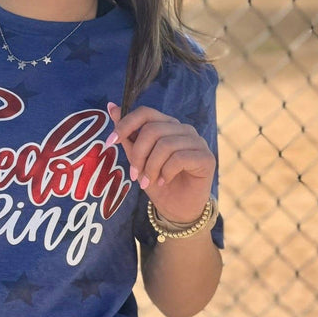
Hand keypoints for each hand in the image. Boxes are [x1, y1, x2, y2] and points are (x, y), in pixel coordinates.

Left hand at [107, 102, 214, 223]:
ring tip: (148, 181)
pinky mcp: (206, 157)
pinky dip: (166, 172)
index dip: (125, 125)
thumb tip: (111, 107)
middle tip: (134, 175)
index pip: (145, 113)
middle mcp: (183, 129)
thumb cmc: (158, 183)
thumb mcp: (138, 159)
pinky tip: (164, 182)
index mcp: (167, 125)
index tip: (110, 142)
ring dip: (151, 167)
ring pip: (165, 145)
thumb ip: (128, 136)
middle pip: (152, 130)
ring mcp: (197, 142)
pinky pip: (179, 158)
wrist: (177, 209)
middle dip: (138, 154)